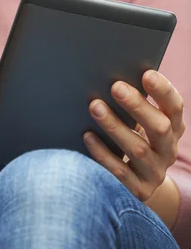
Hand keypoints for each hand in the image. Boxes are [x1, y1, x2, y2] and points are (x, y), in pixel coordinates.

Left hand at [84, 70, 185, 201]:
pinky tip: (88, 135)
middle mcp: (168, 149)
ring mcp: (156, 172)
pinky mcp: (140, 190)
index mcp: (173, 126)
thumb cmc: (134, 134)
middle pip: (159, 127)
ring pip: (138, 149)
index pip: (174, 107)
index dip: (163, 90)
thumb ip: (134, 101)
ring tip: (95, 106)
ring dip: (115, 126)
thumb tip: (109, 73)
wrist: (138, 180)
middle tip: (115, 86)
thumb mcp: (141, 119)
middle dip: (137, 106)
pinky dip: (103, 153)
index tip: (146, 74)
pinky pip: (120, 172)